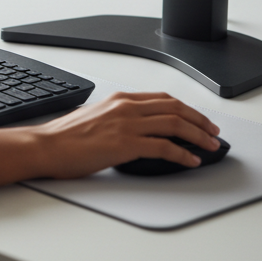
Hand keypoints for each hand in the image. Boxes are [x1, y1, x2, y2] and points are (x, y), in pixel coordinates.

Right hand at [0, 92, 220, 185]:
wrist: (48, 146)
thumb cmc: (67, 137)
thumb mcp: (97, 117)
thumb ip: (119, 118)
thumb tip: (139, 130)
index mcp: (120, 99)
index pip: (163, 98)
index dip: (187, 109)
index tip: (199, 119)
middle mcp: (126, 107)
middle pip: (174, 108)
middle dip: (199, 120)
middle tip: (213, 133)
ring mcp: (127, 124)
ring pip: (174, 124)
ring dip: (197, 136)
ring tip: (210, 146)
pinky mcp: (126, 144)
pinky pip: (164, 147)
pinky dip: (182, 154)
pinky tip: (190, 161)